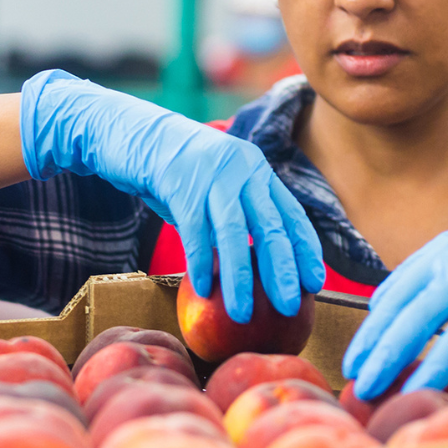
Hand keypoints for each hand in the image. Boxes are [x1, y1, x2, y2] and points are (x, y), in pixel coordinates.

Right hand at [19, 70, 324, 322]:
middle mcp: (242, 169)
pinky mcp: (179, 182)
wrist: (132, 134)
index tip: (315, 283)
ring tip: (243, 313)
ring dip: (240, 278)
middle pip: (270, 226)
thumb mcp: (216, 187)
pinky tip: (203, 290)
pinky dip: (200, 263)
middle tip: (288, 308)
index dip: (306, 251)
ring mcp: (211, 173)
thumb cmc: (176, 172)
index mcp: (257, 170)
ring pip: (234, 234)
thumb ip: (237, 216)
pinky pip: (195, 230)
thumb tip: (257, 267)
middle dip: (282, 271)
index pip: (291, 214)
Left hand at [342, 206, 447, 404]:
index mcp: (440, 256)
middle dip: (387, 355)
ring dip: (434, 370)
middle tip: (365, 388)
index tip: (352, 367)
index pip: (394, 299)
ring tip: (409, 398)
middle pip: (420, 317)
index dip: (370, 336)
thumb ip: (415, 276)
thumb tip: (376, 309)